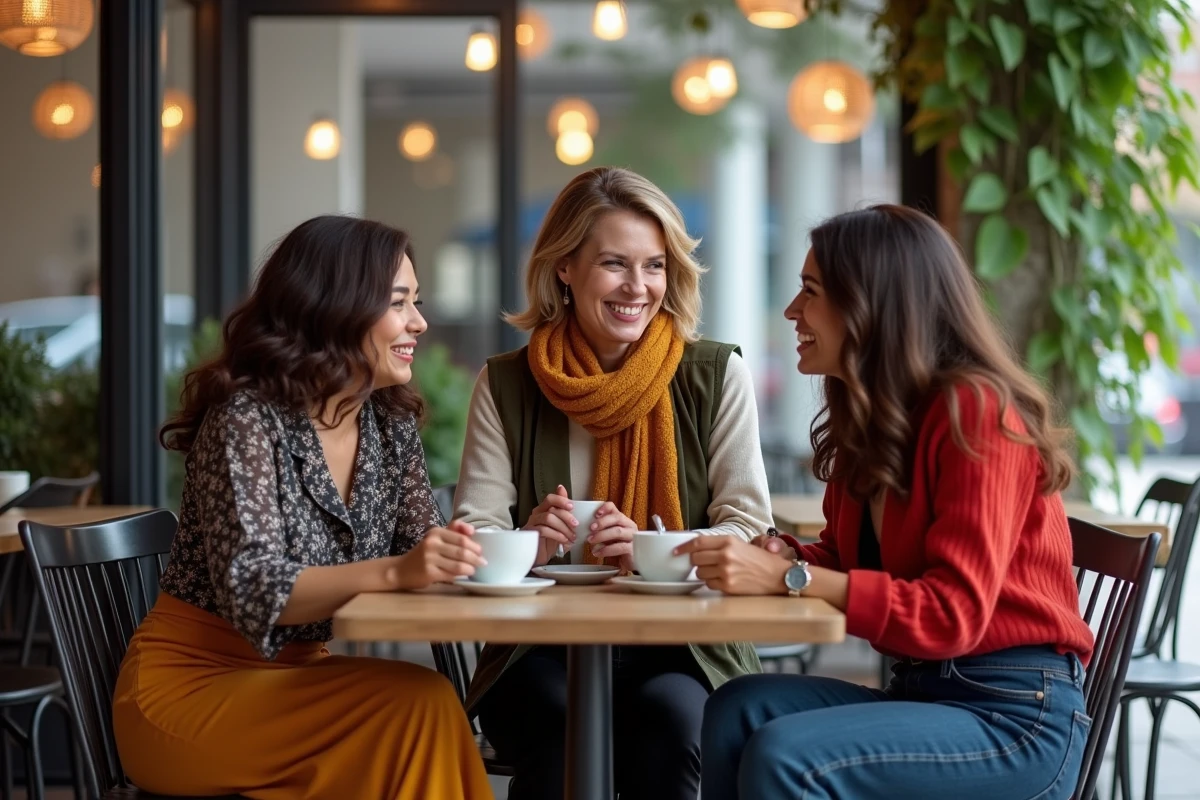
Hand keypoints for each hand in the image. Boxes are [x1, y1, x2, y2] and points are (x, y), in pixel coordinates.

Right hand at [391, 521, 485, 589]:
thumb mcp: (435, 538)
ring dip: (470, 568)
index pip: (462, 538)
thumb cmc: (423, 553)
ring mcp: (429, 559)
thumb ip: (453, 530)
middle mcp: (432, 544)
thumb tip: (472, 530)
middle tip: (482, 562)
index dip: (474, 546)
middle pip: (462, 552)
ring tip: (474, 570)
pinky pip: (451, 575)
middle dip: (476, 558)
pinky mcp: (429, 573)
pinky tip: (463, 576)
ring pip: (458, 565)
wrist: (400, 570)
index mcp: (436, 532)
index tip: (481, 551)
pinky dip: (460, 576)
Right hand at [524, 485, 577, 565]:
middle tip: (576, 525)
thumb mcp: (562, 527)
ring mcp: (532, 523)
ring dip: (563, 527)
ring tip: (572, 536)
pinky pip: (543, 530)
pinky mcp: (530, 534)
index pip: (550, 498)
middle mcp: (537, 514)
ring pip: (548, 518)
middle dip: (566, 516)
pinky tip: (564, 540)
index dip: (561, 500)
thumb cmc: (551, 542)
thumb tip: (572, 501)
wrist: (540, 557)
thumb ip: (565, 514)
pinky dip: (557, 535)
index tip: (572, 506)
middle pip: (551, 508)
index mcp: (544, 510)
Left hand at [588, 502, 635, 569]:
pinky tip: (598, 552)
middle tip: (591, 528)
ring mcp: (633, 537)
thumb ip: (601, 530)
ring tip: (591, 541)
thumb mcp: (608, 537)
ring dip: (602, 535)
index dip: (605, 508)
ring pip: (618, 531)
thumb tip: (586, 527)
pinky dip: (607, 549)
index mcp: (622, 520)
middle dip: (602, 522)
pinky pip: (620, 547)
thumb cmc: (617, 548)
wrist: (628, 564)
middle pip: (617, 517)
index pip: (614, 508)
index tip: (595, 514)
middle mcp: (629, 526)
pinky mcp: (633, 549)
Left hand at [674, 536, 791, 595]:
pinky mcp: (727, 586)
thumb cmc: (760, 559)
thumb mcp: (741, 544)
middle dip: (695, 561)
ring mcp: (726, 572)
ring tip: (717, 571)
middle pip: (695, 558)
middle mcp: (725, 555)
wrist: (778, 575)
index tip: (675, 551)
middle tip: (703, 563)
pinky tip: (723, 580)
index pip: (698, 542)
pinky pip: (709, 584)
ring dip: (704, 573)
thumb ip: (720, 544)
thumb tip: (696, 549)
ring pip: (699, 573)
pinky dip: (712, 583)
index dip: (683, 547)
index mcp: (729, 541)